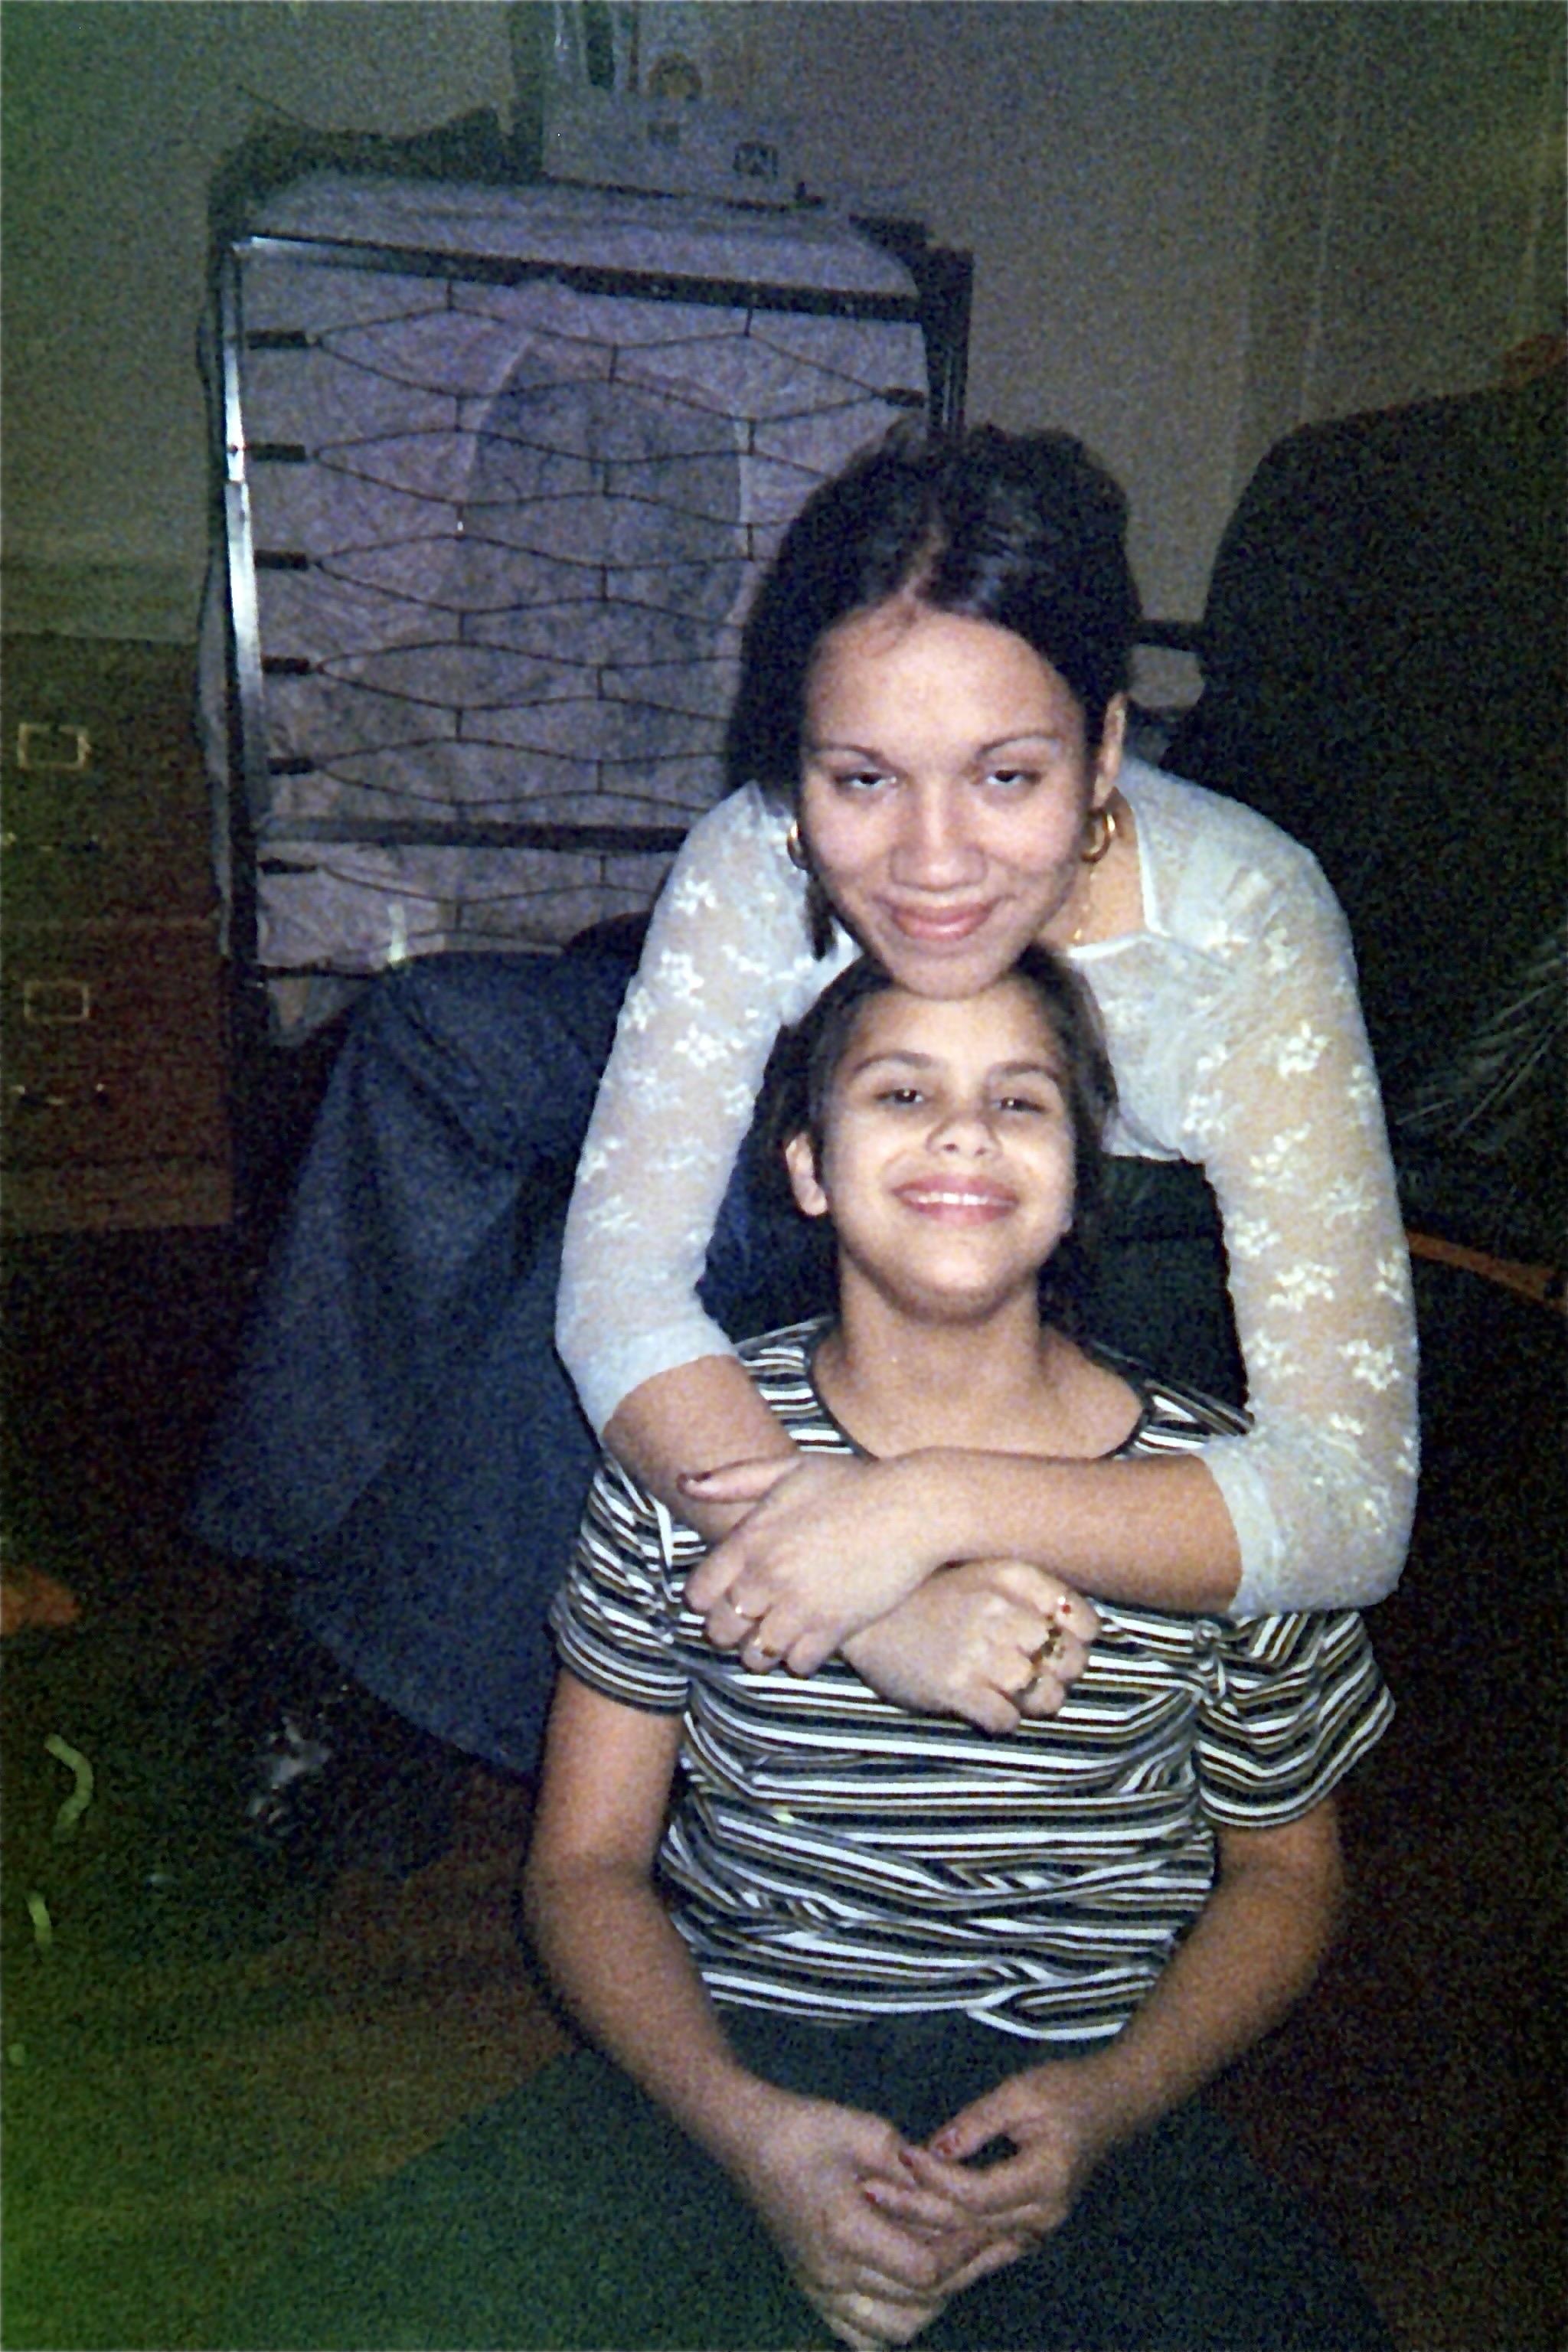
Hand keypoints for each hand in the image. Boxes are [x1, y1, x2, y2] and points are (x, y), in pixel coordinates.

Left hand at [682, 1453, 947, 1674]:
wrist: (913, 1508)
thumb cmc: (853, 1483)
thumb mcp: (789, 1469)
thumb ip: (733, 1479)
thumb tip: (684, 1482)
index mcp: (750, 1540)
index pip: (698, 1594)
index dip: (708, 1598)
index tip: (725, 1594)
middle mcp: (767, 1577)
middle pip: (721, 1631)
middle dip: (730, 1629)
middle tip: (751, 1619)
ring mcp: (799, 1606)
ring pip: (755, 1656)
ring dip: (762, 1649)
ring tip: (778, 1633)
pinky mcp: (834, 1628)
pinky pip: (798, 1665)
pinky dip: (801, 1658)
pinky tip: (811, 1638)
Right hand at [729, 2087, 998, 2346]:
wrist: (751, 2140)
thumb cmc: (808, 2128)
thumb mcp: (867, 2131)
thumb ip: (915, 2169)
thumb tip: (957, 2193)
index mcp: (846, 2231)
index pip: (924, 2270)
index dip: (964, 2253)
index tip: (987, 2225)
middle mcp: (833, 2274)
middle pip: (918, 2302)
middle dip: (962, 2273)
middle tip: (988, 2243)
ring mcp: (821, 2289)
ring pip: (896, 2328)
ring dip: (932, 2303)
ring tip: (949, 2263)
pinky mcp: (813, 2292)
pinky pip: (863, 2335)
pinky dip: (894, 2323)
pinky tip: (907, 2292)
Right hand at [844, 1562, 1097, 1732]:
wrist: (862, 1614)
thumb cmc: (927, 1595)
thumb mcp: (979, 1571)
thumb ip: (1028, 1590)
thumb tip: (1081, 1629)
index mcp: (1011, 1576)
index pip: (1082, 1620)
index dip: (1078, 1641)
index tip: (1058, 1645)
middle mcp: (1000, 1610)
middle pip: (1071, 1662)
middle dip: (1059, 1676)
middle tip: (1037, 1675)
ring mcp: (978, 1650)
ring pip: (1047, 1697)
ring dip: (1036, 1704)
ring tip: (1014, 1695)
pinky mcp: (955, 1687)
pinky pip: (1007, 1721)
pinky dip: (1003, 1720)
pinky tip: (984, 1706)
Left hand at [901, 2057, 1125, 2261]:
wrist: (1113, 2105)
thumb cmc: (1068, 2090)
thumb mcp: (1022, 2092)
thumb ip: (977, 2121)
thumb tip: (932, 2148)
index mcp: (1045, 2179)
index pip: (976, 2194)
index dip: (936, 2178)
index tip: (903, 2153)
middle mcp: (1042, 2215)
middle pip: (968, 2224)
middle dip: (916, 2207)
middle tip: (869, 2189)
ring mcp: (1039, 2228)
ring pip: (972, 2238)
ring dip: (926, 2225)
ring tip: (882, 2208)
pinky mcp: (1031, 2227)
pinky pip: (984, 2240)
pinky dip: (948, 2233)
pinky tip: (914, 2222)